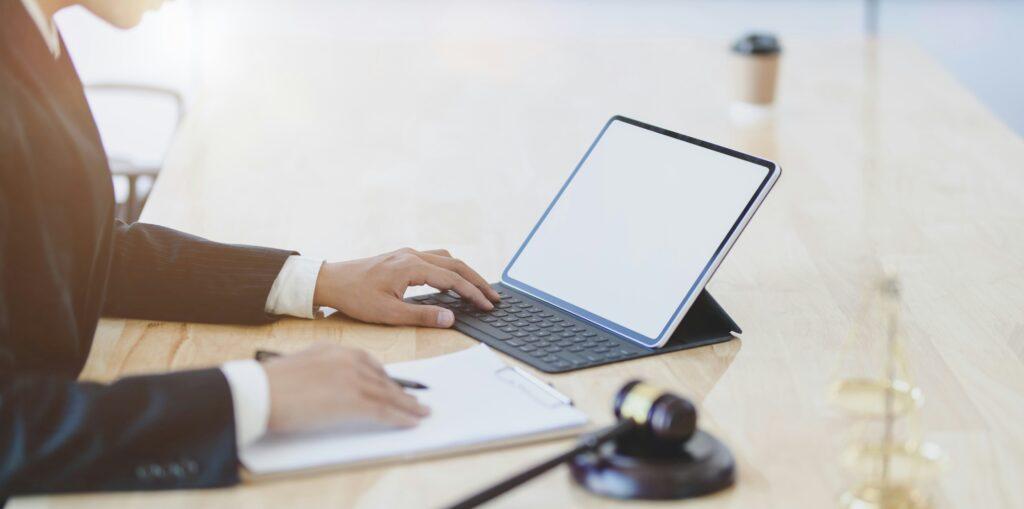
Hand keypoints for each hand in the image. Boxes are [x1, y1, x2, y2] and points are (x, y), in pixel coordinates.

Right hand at [263, 344, 429, 432]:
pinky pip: (383, 410)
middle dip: (401, 392)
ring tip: (420, 413)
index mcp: (335, 350)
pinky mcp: (352, 401)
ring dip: (407, 406)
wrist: (260, 392)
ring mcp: (352, 380)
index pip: (369, 363)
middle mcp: (347, 361)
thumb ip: (323, 369)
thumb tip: (334, 385)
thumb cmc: (271, 383)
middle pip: (382, 379)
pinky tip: (410, 422)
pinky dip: (400, 417)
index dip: (386, 378)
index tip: (395, 386)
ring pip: (388, 394)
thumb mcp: (302, 365)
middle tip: (416, 400)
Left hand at [312, 248, 500, 327]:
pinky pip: (435, 258)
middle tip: (494, 297)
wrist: (330, 281)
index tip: (488, 305)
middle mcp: (412, 255)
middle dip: (478, 281)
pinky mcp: (401, 257)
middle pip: (456, 264)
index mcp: (412, 267)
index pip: (453, 279)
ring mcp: (407, 253)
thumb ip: (422, 315)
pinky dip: (451, 268)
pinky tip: (452, 279)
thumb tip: (451, 317)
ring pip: (447, 258)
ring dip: (465, 272)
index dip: (473, 293)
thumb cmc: (355, 297)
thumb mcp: (389, 313)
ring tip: (479, 288)